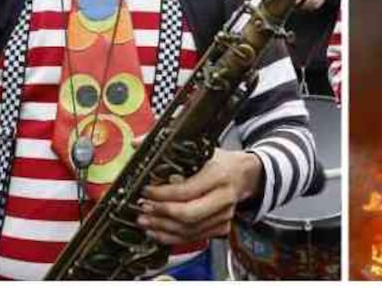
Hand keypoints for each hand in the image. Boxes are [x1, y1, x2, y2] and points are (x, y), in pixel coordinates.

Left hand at [137, 149, 261, 244]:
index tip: (146, 191)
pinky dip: (173, 237)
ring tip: (145, 220)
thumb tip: (137, 143)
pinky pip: (194, 238)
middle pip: (189, 215)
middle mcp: (224, 197)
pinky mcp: (222, 227)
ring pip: (189, 230)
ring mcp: (224, 215)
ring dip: (162, 228)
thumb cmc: (221, 161)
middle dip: (161, 213)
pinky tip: (158, 231)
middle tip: (143, 208)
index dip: (163, 194)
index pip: (187, 190)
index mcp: (219, 174)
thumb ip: (167, 146)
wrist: (244, 174)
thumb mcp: (200, 148)